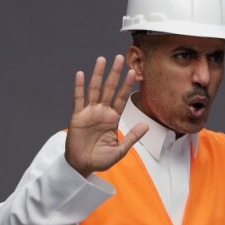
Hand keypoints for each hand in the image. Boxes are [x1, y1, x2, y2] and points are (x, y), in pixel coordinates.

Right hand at [65, 54, 148, 176]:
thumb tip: (146, 126)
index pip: (122, 98)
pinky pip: (78, 99)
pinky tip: (80, 74)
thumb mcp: (120, 150)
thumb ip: (132, 137)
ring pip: (94, 89)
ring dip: (98, 74)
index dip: (127, 85)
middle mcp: (102, 112)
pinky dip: (79, 87)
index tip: (133, 72)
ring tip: (102, 60)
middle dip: (114, 74)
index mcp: (113, 119)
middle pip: (109, 89)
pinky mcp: (77, 116)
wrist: (82, 166)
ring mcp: (89, 112)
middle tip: (119, 58)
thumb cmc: (100, 159)